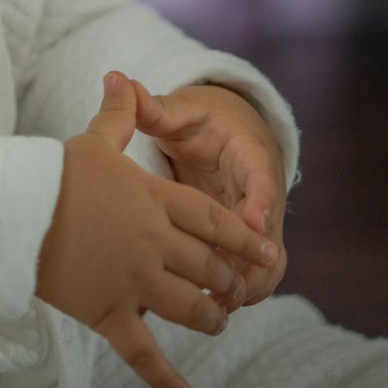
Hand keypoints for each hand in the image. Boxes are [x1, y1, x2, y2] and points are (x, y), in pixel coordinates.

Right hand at [35, 72, 278, 387]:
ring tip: (218, 320)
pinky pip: (144, 353)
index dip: (244, 238)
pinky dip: (166, 379)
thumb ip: (119, 115)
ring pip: (192, 308)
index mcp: (155, 201)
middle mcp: (154, 243)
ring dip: (212, 316)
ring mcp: (135, 281)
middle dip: (228, 279)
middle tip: (237, 287)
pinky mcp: (109, 313)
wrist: (16, 208)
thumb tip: (120, 77)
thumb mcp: (93, 141)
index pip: (215, 223)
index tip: (266, 250)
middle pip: (210, 266)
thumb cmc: (55, 172)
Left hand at [130, 78, 287, 309]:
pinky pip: (248, 276)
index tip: (251, 223)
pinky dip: (232, 294)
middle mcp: (262, 195)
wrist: (229, 131)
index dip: (261, 203)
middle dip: (250, 265)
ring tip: (208, 308)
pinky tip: (199, 308)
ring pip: (265, 267)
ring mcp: (257, 223)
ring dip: (243, 288)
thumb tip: (117, 79)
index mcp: (251, 155)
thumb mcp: (182, 111)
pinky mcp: (243, 244)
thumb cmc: (203, 120)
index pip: (264, 180)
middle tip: (222, 288)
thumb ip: (152, 107)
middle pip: (270, 238)